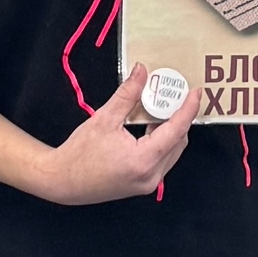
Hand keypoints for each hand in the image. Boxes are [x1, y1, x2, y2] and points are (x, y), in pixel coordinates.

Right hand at [43, 64, 200, 203]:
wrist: (62, 181)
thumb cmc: (80, 152)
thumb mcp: (104, 118)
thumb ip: (127, 94)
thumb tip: (142, 71)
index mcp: (143, 160)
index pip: (176, 131)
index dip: (188, 109)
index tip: (195, 92)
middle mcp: (151, 176)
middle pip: (178, 142)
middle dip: (179, 118)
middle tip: (174, 95)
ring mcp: (148, 184)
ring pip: (172, 152)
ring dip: (171, 130)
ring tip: (161, 108)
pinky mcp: (143, 185)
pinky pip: (162, 160)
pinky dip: (161, 142)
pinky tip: (149, 126)